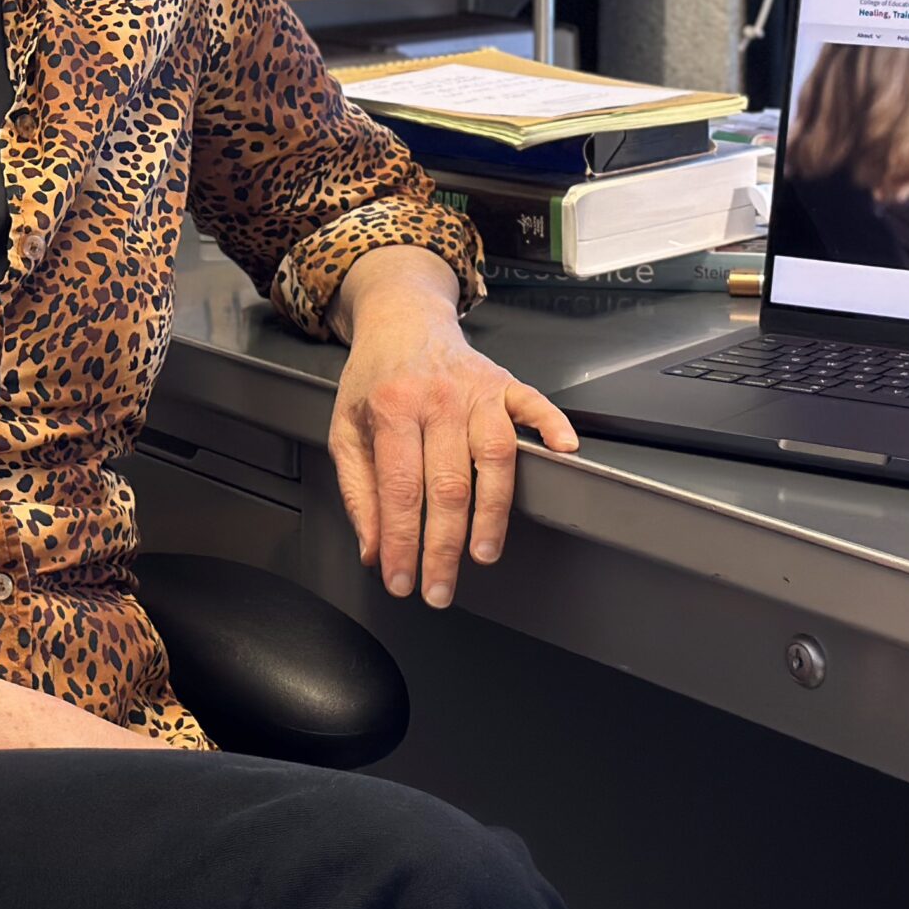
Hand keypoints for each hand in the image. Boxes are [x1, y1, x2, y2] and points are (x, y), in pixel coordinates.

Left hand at [326, 254, 578, 611]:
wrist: (402, 319)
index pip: (399, 489)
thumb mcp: (346, 429)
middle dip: (444, 546)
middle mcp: (437, 399)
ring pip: (495, 456)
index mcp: (392, 408)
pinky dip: (551, 428)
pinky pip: (534, 405)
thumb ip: (358, 491)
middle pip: (448, 484)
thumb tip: (373, 549)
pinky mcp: (505, 382)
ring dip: (493, 511)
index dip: (402, 542)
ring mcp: (476, 390)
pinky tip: (562, 453)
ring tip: (483, 552)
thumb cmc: (375, 379)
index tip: (403, 580)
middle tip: (440, 589)